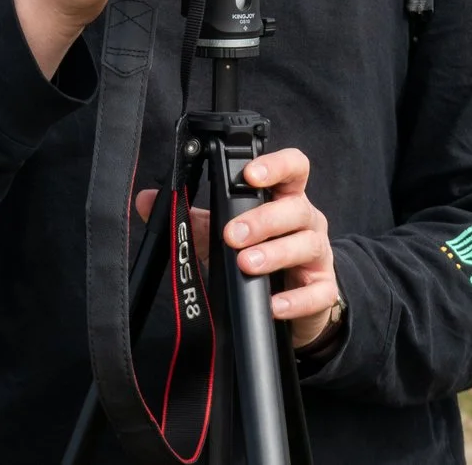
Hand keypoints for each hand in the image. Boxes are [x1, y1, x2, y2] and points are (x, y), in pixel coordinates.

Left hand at [135, 147, 340, 348]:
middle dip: (263, 219)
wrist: (295, 298)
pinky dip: (295, 299)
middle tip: (232, 234)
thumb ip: (193, 217)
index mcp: (285, 198)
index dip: (276, 165)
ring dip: (275, 254)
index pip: (293, 167)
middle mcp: (307, 220)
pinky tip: (272, 305)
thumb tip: (147, 201)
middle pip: (295, 208)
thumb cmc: (261, 253)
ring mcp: (319, 254)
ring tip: (247, 264)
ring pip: (307, 244)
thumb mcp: (225, 233)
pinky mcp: (324, 289)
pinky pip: (317, 292)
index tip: (250, 174)